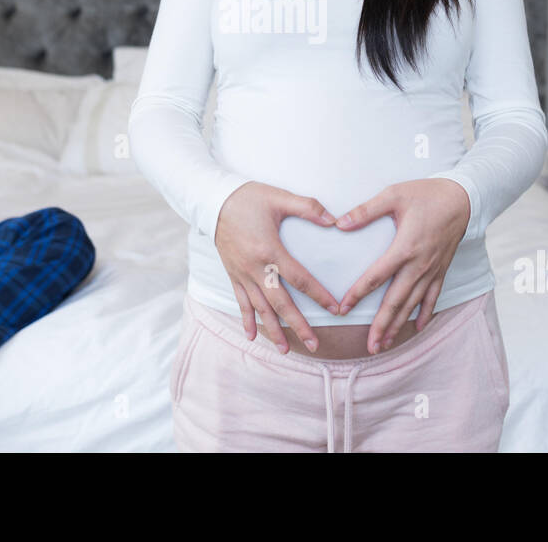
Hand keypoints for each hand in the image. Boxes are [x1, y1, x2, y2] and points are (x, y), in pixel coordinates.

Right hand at [214, 182, 340, 354]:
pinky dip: (246, 319)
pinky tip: (251, 336)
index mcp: (270, 251)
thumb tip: (334, 219)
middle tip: (314, 344)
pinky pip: (241, 302)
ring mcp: (242, 274)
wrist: (212, 201)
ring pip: (260, 308)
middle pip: (281, 303)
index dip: (319, 296)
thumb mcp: (279, 197)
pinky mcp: (233, 274)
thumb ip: (308, 207)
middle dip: (298, 326)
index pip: (300, 279)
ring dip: (273, 330)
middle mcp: (256, 268)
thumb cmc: (248, 198)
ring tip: (285, 350)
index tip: (336, 310)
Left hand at [334, 179, 471, 353]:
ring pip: (413, 304)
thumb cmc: (426, 194)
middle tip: (370, 346)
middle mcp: (418, 264)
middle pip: (396, 300)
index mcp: (404, 248)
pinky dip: (425, 314)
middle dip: (381, 325)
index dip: (357, 294)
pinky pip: (433, 297)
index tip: (343, 309)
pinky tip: (417, 328)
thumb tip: (340, 223)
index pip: (376, 276)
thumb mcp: (393, 195)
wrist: (462, 198)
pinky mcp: (442, 269)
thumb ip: (366, 210)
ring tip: (386, 343)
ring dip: (399, 325)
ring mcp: (432, 270)